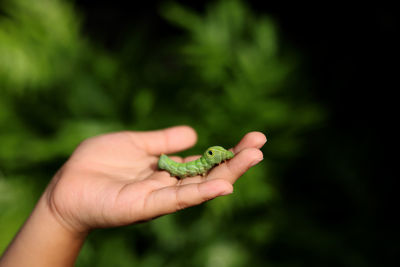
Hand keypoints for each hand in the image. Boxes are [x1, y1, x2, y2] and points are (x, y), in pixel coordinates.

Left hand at [45, 126, 265, 233]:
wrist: (67, 186)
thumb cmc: (97, 163)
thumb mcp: (135, 143)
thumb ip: (164, 141)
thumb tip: (194, 134)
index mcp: (168, 169)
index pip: (205, 161)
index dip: (228, 151)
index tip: (253, 137)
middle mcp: (170, 184)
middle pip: (210, 174)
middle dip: (236, 160)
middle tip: (260, 144)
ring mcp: (161, 197)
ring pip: (201, 187)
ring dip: (228, 174)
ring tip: (253, 157)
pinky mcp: (148, 206)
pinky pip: (180, 199)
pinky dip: (203, 193)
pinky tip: (224, 186)